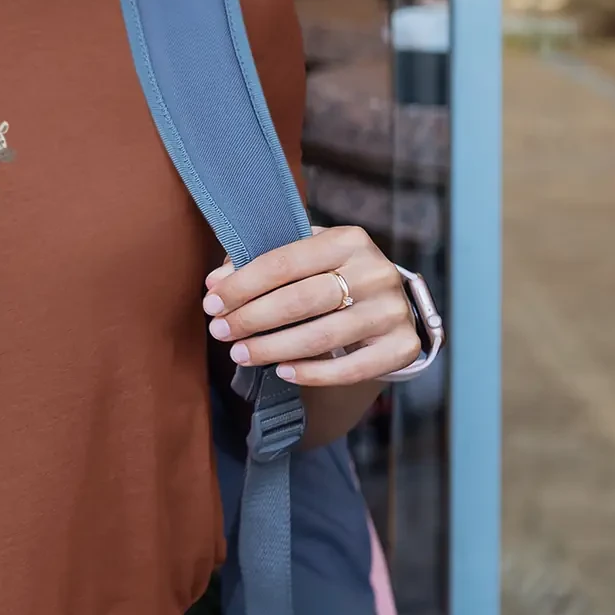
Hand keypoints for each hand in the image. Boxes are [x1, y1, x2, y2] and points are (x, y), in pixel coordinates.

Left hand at [202, 226, 419, 386]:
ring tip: (240, 354)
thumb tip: (215, 282)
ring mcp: (392, 310)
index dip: (242, 285)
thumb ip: (262, 262)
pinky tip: (283, 372)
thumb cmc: (334, 275)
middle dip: (252, 318)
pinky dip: (313, 374)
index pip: (283, 262)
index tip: (212, 303)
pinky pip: (351, 369)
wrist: (390, 301)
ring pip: (323, 336)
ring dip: (273, 348)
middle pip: (300, 300)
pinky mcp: (402, 346)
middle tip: (220, 332)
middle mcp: (375, 272)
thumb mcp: (305, 256)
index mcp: (348, 240)